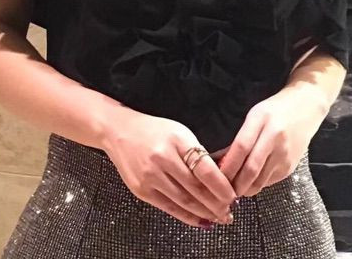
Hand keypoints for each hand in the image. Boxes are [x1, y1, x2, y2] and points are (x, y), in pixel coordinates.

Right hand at [101, 110, 236, 227]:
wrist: (118, 132)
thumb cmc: (153, 131)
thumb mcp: (179, 132)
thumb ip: (197, 153)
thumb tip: (221, 178)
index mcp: (176, 139)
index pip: (204, 168)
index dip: (221, 186)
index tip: (233, 195)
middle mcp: (163, 158)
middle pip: (196, 188)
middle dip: (217, 203)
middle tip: (230, 211)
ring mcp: (150, 175)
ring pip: (184, 201)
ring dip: (205, 213)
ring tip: (220, 217)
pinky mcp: (141, 190)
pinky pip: (169, 208)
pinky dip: (188, 217)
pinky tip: (201, 220)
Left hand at [216, 86, 327, 196]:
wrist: (306, 108)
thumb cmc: (275, 110)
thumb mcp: (254, 116)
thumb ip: (240, 138)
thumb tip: (220, 160)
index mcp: (262, 120)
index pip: (241, 148)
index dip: (227, 165)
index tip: (216, 176)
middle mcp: (275, 138)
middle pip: (251, 169)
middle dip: (234, 184)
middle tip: (222, 191)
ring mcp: (285, 154)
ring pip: (260, 181)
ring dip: (244, 188)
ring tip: (232, 189)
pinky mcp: (290, 167)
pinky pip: (269, 182)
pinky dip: (256, 185)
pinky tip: (249, 182)